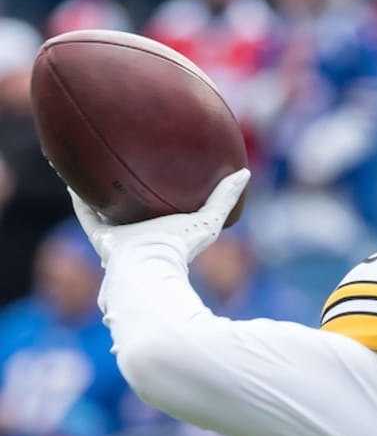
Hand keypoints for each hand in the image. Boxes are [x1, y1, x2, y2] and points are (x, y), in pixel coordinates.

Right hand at [70, 169, 250, 267]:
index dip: (158, 201)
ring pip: (107, 211)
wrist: (149, 268)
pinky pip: (86, 210)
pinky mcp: (99, 237)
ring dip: (101, 192)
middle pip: (133, 214)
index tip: (157, 183)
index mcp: (163, 236)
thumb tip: (244, 173)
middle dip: (130, 197)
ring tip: (94, 167)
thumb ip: (224, 198)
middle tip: (127, 174)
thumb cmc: (180, 248)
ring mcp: (118, 240)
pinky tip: (72, 170)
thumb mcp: (208, 221)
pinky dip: (78, 193)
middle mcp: (140, 239)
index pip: (160, 216)